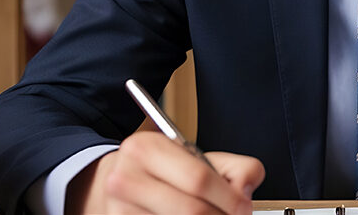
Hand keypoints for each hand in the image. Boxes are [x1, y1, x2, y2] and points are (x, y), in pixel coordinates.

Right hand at [66, 131, 265, 213]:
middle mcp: (125, 179)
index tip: (243, 206)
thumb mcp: (192, 155)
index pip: (198, 178)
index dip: (228, 198)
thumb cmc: (160, 170)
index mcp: (146, 149)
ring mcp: (118, 211)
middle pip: (190, 210)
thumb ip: (232, 166)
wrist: (112, 183)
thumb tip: (246, 189)